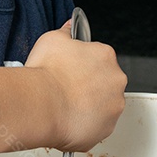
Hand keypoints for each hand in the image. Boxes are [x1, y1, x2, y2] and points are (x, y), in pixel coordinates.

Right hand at [24, 21, 126, 151]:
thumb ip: (66, 31)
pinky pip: (98, 125)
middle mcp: (116, 79)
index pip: (99, 57)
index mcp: (105, 55)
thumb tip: (70, 28)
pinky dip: (87, 123)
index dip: (82, 64)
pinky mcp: (107, 128)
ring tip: (67, 105)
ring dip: (90, 104)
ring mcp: (114, 105)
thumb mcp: (52, 39)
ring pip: (104, 104)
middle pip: (105, 81)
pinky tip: (70, 119)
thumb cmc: (46, 74)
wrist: (41, 106)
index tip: (71, 70)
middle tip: (68, 89)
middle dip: (90, 85)